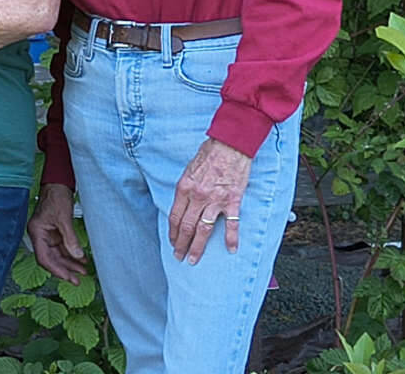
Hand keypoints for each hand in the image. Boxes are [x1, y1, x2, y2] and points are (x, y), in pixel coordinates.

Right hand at [27, 182, 87, 283]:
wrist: (58, 184)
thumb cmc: (56, 197)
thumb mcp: (64, 218)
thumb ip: (70, 239)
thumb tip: (77, 256)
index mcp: (37, 232)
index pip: (44, 258)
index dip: (56, 270)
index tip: (68, 277)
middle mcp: (40, 236)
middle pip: (51, 259)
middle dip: (65, 269)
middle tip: (77, 280)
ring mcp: (47, 235)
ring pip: (58, 255)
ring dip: (70, 263)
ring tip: (83, 271)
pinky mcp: (55, 233)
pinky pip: (62, 248)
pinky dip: (71, 254)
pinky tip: (81, 260)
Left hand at [168, 137, 251, 264]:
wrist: (230, 144)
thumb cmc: (209, 154)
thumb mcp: (188, 170)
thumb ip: (185, 188)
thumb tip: (182, 204)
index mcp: (184, 188)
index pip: (175, 217)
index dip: (172, 232)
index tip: (172, 242)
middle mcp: (197, 196)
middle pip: (186, 227)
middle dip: (181, 244)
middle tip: (179, 257)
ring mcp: (215, 200)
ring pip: (204, 229)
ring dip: (198, 246)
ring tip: (194, 259)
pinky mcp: (232, 201)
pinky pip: (231, 224)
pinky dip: (231, 238)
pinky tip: (231, 249)